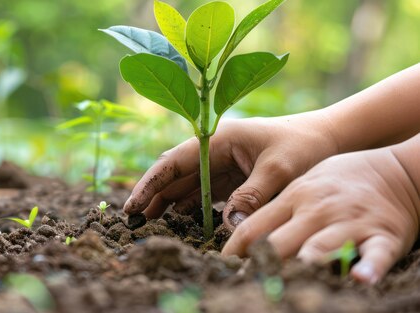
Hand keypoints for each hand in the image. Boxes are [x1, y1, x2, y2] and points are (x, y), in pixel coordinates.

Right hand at [123, 111, 338, 227]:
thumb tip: (229, 224)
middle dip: (152, 197)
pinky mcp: (230, 179)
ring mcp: (220, 165)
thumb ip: (253, 195)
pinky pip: (201, 194)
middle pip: (174, 176)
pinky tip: (177, 222)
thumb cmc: (304, 147)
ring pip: (184, 186)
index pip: (174, 162)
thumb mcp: (281, 169)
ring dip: (166, 204)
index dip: (150, 184)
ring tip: (148, 225)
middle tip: (132, 222)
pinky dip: (187, 208)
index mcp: (218, 139)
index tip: (132, 205)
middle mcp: (213, 151)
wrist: (328, 140)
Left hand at [221, 147, 419, 283]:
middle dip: (259, 266)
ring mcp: (350, 222)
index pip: (254, 228)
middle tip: (244, 285)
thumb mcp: (304, 184)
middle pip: (279, 243)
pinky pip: (375, 254)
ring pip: (320, 247)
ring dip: (303, 265)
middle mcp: (317, 211)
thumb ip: (278, 209)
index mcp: (295, 198)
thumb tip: (243, 235)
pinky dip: (369, 267)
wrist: (396, 170)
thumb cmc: (341, 180)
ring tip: (289, 284)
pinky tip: (360, 278)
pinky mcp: (383, 235)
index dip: (234, 251)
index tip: (223, 268)